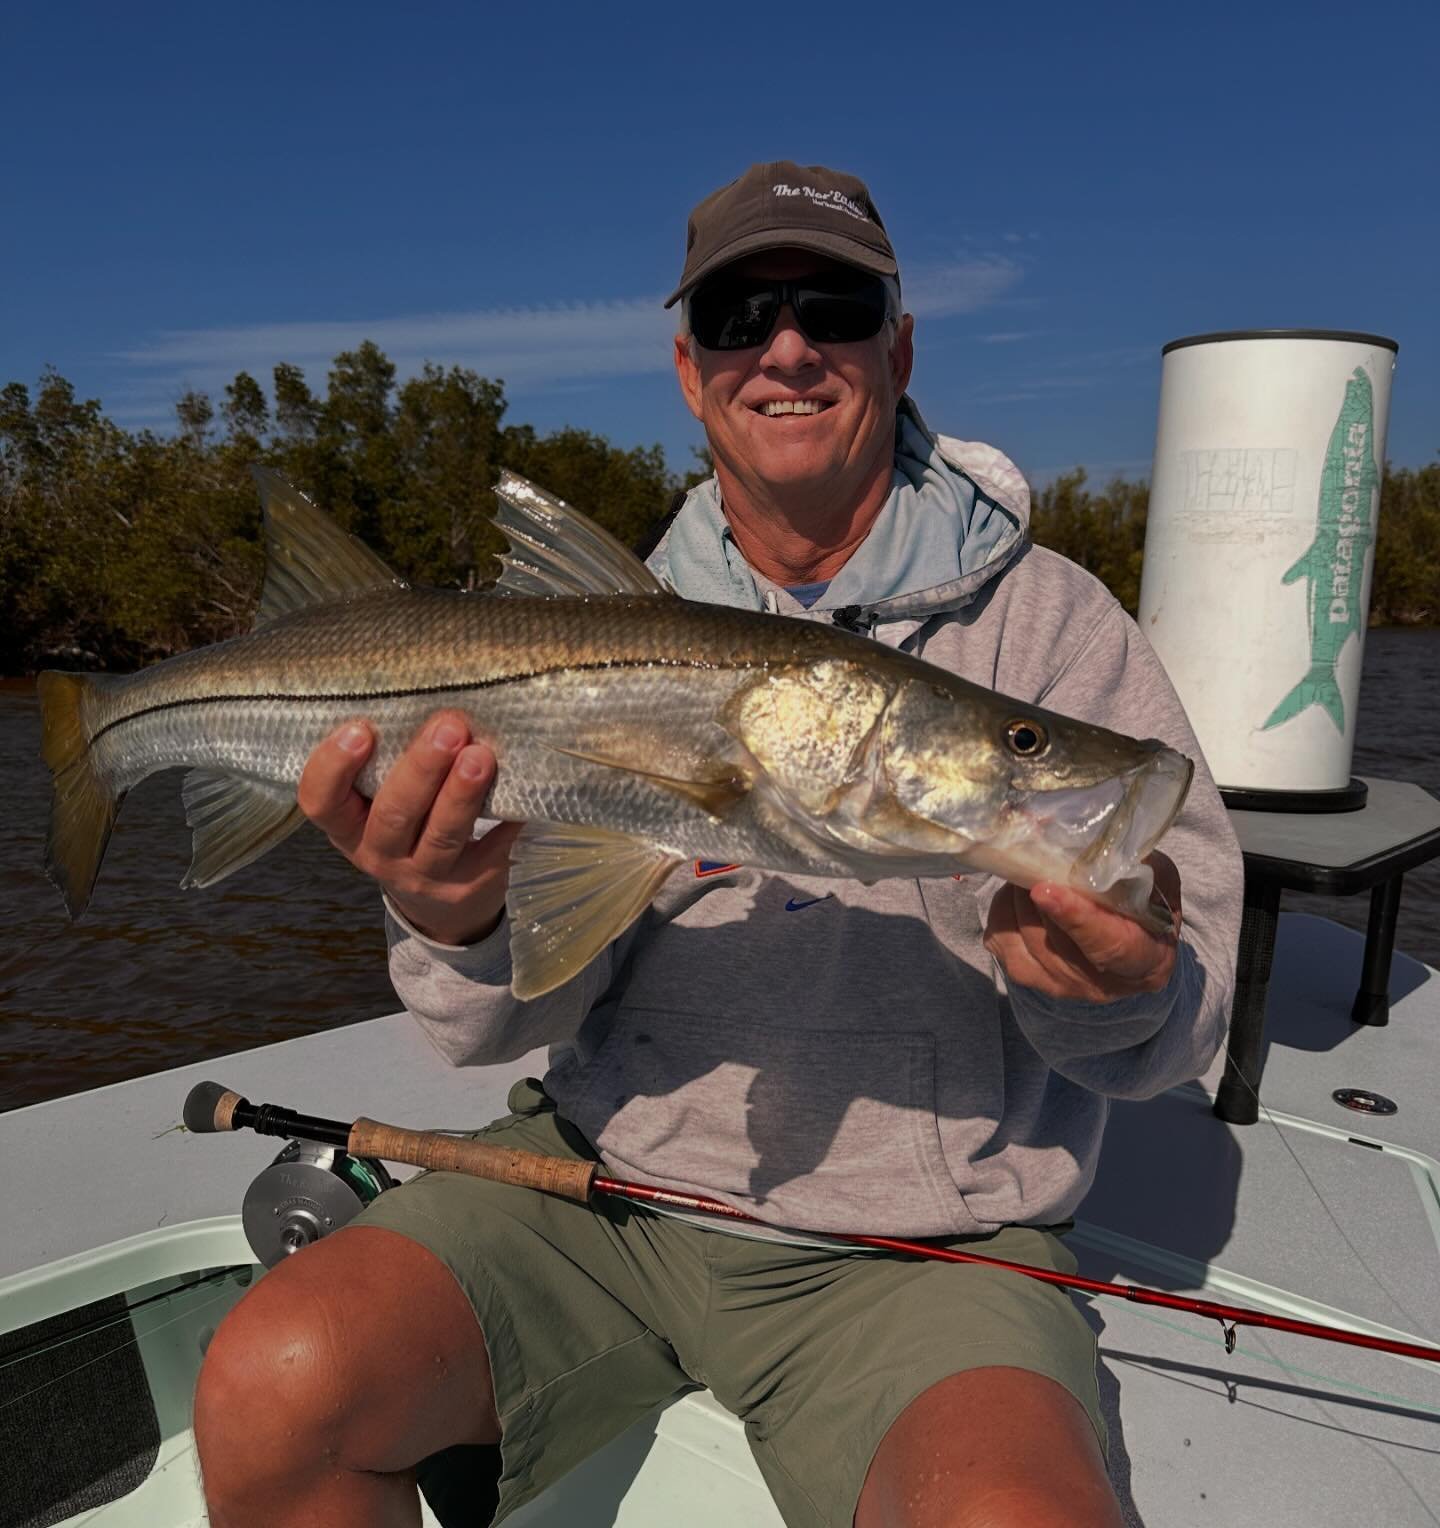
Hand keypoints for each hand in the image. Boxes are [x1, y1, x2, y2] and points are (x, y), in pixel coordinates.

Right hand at [297, 710, 521, 945]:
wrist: (437, 901)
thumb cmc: (406, 826)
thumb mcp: (380, 801)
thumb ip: (389, 762)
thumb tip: (427, 695)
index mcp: (347, 827)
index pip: (321, 802)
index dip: (333, 768)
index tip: (359, 729)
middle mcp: (379, 854)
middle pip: (393, 815)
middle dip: (422, 769)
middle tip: (449, 727)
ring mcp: (425, 875)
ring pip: (442, 835)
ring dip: (461, 793)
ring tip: (481, 756)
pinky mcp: (469, 885)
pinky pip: (491, 849)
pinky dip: (506, 819)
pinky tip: (521, 789)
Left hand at [983, 853, 1180, 1003]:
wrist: (1126, 947)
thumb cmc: (1145, 909)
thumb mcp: (1159, 884)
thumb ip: (1138, 868)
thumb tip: (1098, 846)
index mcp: (1143, 961)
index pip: (1107, 945)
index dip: (1075, 918)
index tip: (1045, 890)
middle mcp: (1101, 984)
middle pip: (1054, 939)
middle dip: (1037, 894)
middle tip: (1033, 857)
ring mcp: (1061, 985)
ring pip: (1025, 937)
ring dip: (1019, 898)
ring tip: (1029, 869)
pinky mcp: (1027, 977)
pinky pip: (1001, 940)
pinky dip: (1003, 909)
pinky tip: (1018, 893)